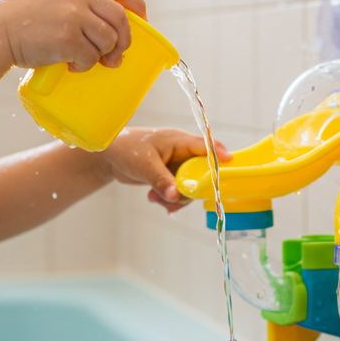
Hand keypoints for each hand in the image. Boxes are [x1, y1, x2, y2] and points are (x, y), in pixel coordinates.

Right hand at [0, 0, 146, 71]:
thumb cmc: (22, 20)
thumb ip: (78, 3)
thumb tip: (111, 33)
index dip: (137, 7)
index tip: (142, 22)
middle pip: (121, 18)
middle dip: (124, 41)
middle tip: (116, 56)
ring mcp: (73, 15)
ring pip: (108, 39)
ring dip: (101, 55)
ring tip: (83, 60)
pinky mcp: (67, 38)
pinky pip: (91, 57)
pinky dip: (85, 65)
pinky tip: (71, 66)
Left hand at [102, 128, 232, 212]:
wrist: (108, 156)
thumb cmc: (126, 150)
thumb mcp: (144, 165)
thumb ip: (161, 181)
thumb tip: (174, 196)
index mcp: (178, 141)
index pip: (206, 146)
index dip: (220, 156)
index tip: (231, 165)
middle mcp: (181, 152)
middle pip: (201, 174)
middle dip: (189, 190)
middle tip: (173, 197)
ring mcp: (176, 165)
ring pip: (190, 186)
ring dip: (175, 197)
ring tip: (155, 198)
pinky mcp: (169, 176)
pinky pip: (178, 192)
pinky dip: (169, 199)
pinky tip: (154, 199)